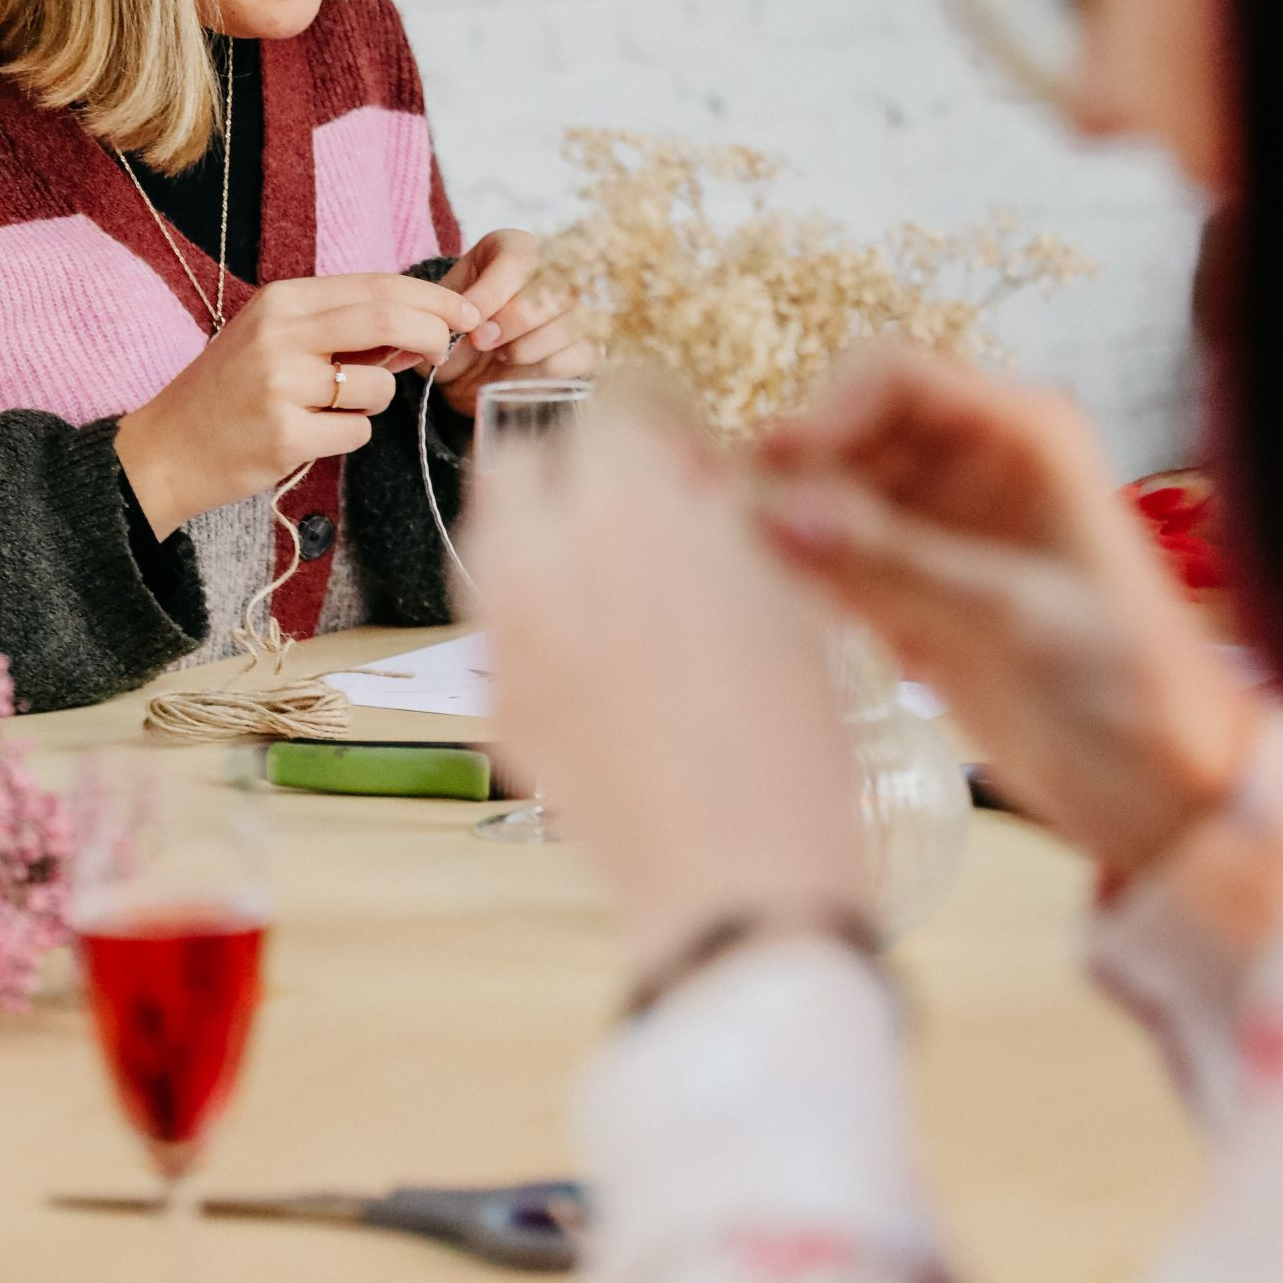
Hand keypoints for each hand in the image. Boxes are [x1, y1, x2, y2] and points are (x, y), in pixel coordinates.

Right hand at [116, 272, 481, 539]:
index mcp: (282, 301)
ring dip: (374, 402)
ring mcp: (281, 386)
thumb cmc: (231, 392)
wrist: (168, 448)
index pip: (377, 286)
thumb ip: (342, 327)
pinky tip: (309, 436)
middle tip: (444, 353)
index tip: (465, 312)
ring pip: (378, 386)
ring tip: (329, 409)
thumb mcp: (276, 338)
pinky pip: (357, 433)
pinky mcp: (286, 435)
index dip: (432, 298)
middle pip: (389, 319)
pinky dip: (347, 437)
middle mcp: (280, 334)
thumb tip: (423, 326)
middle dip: (434, 335)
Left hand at [433, 230, 598, 415]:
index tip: (468, 322)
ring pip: (570, 325)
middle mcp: (555, 269)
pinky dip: (548, 368)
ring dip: (528, 349)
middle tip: (481, 341)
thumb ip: (453, 305)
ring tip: (501, 355)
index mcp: (516, 248)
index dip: (492, 294)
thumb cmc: (455, 328)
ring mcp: (578, 307)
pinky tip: (524, 368)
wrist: (464, 366)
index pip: (517, 260)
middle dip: (511, 323)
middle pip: (550, 291)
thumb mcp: (442, 309)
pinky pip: (585, 354)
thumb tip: (477, 318)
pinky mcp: (589, 344)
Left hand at [467, 390, 865, 975]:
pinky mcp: (494, 703)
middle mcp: (539, 558)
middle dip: (578, 463)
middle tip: (644, 505)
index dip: (666, 423)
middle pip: (526, 460)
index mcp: (626, 508)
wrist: (734, 880)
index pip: (619, 403)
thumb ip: (727, 511)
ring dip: (544, 532)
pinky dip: (536, 610)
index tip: (693, 453)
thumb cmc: (789, 737)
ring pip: (493, 538)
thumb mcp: (787, 590)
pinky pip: (499, 620)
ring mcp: (501, 635)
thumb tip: (693, 480)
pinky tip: (603, 650)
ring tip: (619, 576)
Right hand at [753, 344, 1257, 880]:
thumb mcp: (1012, 617)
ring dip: (789, 529)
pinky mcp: (914, 591)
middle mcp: (972, 468)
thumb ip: (893, 564)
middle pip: (848, 431)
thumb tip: (777, 514)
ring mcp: (939, 530)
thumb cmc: (1128, 684)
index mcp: (1022, 438)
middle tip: (737, 530)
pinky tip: (793, 609)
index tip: (774, 471)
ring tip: (755, 575)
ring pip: (829, 495)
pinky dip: (806, 578)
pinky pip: (833, 559)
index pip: (895, 379)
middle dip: (795, 473)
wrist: (1161, 787)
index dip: (826, 413)